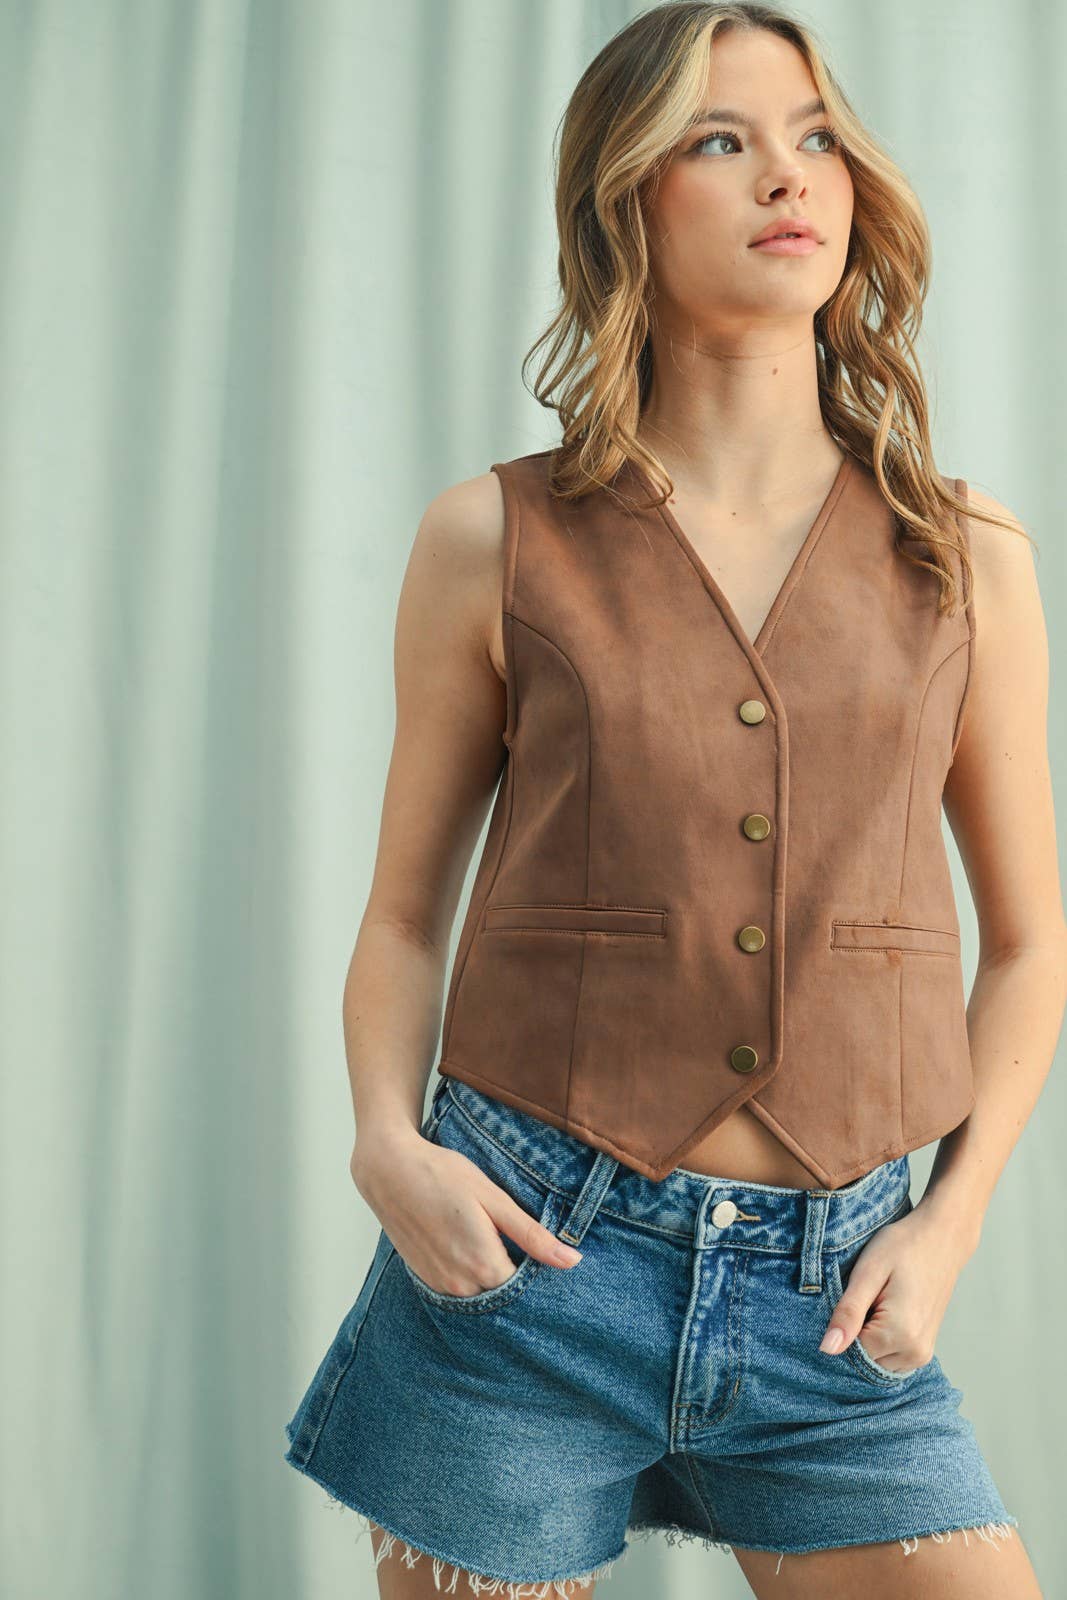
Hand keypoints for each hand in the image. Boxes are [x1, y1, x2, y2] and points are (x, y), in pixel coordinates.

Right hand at [351, 1124, 582, 1296]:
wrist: (388, 1170)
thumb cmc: (443, 1175)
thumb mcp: (493, 1198)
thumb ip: (532, 1235)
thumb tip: (573, 1260)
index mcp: (484, 1265)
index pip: (527, 1291)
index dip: (539, 1275)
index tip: (545, 1255)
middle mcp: (460, 1285)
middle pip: (504, 1296)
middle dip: (517, 1279)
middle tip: (520, 1245)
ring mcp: (440, 1285)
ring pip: (481, 1295)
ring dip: (493, 1278)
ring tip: (495, 1243)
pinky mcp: (425, 1279)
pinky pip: (459, 1290)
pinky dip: (471, 1277)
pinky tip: (470, 1248)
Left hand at [818, 1203, 975, 1371]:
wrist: (942, 1238)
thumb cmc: (903, 1247)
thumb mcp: (868, 1273)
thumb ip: (848, 1314)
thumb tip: (827, 1349)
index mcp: (900, 1334)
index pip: (850, 1352)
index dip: (843, 1326)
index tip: (854, 1299)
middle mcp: (915, 1352)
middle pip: (864, 1359)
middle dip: (856, 1334)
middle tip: (868, 1297)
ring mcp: (923, 1354)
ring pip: (877, 1361)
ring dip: (869, 1338)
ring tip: (878, 1302)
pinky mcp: (924, 1350)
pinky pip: (891, 1358)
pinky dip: (881, 1341)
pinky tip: (885, 1311)